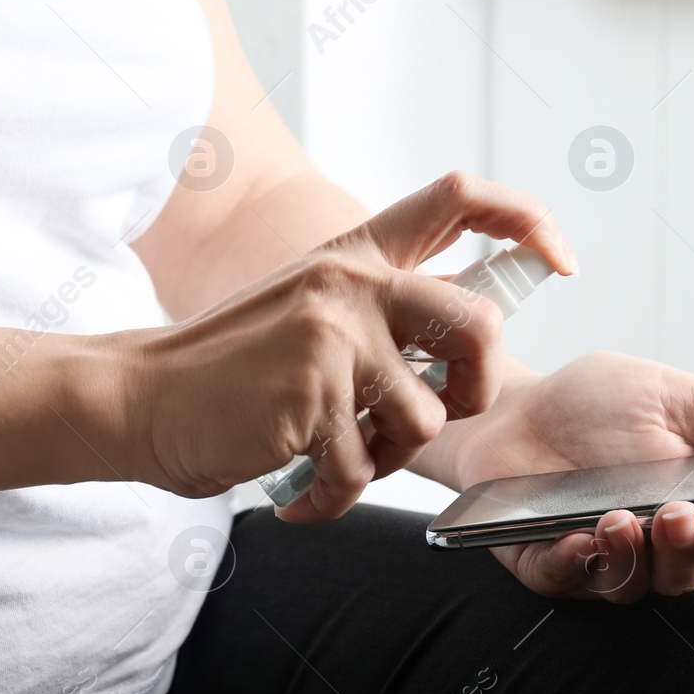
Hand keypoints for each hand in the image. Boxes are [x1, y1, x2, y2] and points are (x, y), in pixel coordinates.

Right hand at [116, 173, 575, 519]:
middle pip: (479, 325)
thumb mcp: (309, 308)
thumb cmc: (228, 370)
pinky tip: (301, 490)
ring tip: (338, 456)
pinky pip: (363, 468)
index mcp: (357, 254)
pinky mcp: (311, 396)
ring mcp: (333, 336)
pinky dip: (335, 496)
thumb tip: (465, 344)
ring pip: (425, 417)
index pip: (458, 198)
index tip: (556, 261)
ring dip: (389, 458)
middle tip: (440, 415)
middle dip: (478, 389)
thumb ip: (380, 311)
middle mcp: (352, 283)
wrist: (137, 399)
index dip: (525, 218)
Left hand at [444, 353, 693, 601]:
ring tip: (619, 517)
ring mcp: (596, 560)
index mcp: (689, 506)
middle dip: (685, 551)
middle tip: (678, 516)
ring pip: (629, 586)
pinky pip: (565, 581)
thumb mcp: (673, 396)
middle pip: (683, 574)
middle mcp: (648, 543)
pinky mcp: (545, 567)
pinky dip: (575, 565)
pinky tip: (577, 538)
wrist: (510, 405)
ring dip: (632, 557)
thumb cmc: (595, 403)